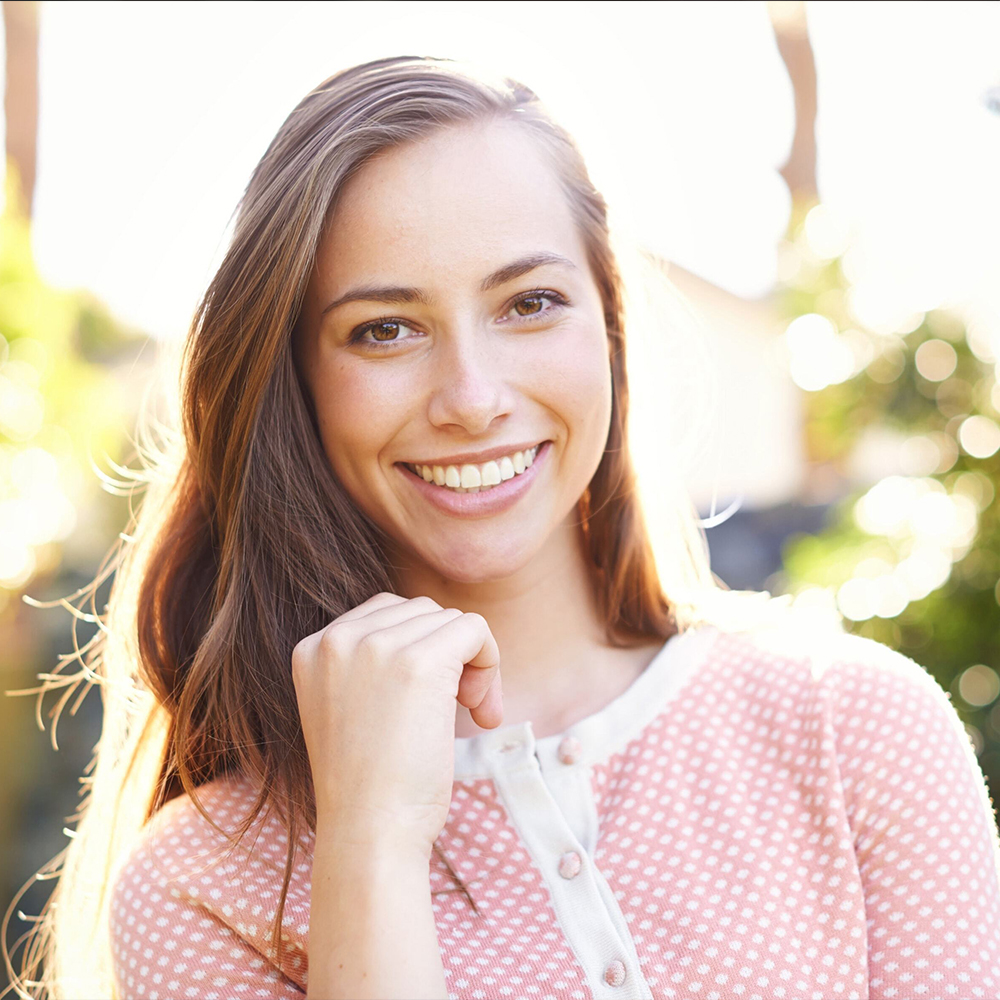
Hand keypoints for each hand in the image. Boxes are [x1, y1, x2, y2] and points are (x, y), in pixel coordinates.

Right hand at [291, 592, 502, 858]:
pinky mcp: (419, 660)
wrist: (368, 835)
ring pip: (450, 620)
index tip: (432, 700)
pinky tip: (482, 711)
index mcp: (311, 648)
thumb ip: (373, 664)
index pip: (385, 615)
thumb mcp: (352, 708)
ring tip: (470, 714)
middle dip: (449, 654)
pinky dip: (490, 662)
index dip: (421, 650)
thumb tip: (440, 626)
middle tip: (461, 708)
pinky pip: (475, 630)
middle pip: (421, 612)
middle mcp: (337, 638)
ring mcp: (376, 646)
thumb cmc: (371, 787)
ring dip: (472, 664)